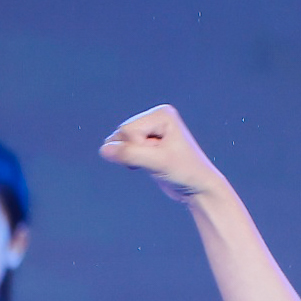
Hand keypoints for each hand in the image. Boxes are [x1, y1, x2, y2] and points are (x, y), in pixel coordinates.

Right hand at [98, 104, 223, 203]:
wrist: (197, 186)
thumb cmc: (184, 172)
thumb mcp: (157, 162)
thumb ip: (129, 154)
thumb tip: (103, 150)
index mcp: (161, 114)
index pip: (128, 131)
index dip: (138, 149)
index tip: (160, 156)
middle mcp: (155, 117)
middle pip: (121, 135)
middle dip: (133, 153)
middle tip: (157, 160)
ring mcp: (149, 129)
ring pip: (118, 143)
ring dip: (130, 158)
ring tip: (154, 162)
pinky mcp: (145, 143)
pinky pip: (121, 150)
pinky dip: (130, 161)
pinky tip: (149, 164)